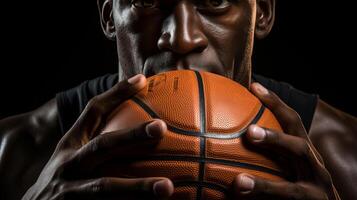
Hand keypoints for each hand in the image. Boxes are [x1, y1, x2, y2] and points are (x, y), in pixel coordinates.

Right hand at [22, 74, 173, 199]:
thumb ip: (97, 140)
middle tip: (161, 128)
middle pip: (102, 145)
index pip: (93, 112)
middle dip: (131, 135)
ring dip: (137, 186)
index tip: (142, 80)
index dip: (116, 94)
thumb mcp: (72, 154)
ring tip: (167, 187)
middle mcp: (69, 163)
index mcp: (71, 144)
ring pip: (105, 186)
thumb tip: (138, 129)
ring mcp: (70, 189)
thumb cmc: (63, 177)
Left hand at [232, 83, 339, 199]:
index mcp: (306, 153)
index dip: (275, 103)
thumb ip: (267, 154)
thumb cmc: (299, 187)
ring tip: (239, 183)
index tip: (253, 87)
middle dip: (275, 138)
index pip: (293, 122)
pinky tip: (239, 198)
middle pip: (299, 147)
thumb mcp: (287, 166)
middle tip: (249, 132)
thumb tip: (224, 139)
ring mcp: (316, 192)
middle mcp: (315, 169)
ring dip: (264, 186)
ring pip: (292, 188)